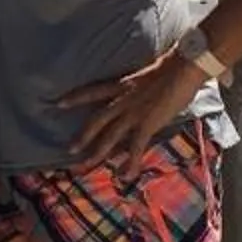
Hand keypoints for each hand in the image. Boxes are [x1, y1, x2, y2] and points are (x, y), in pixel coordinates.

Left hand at [57, 48, 206, 170]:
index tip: (58, 103)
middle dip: (83, 135)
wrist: (183, 67)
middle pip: (97, 120)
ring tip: (86, 165)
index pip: (92, 91)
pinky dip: (130, 163)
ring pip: (110, 136)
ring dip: (97, 152)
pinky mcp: (147, 124)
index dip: (75, 97)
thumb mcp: (147, 74)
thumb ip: (140, 85)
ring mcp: (134, 113)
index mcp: (122, 84)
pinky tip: (125, 175)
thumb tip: (143, 89)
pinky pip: (135, 147)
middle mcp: (123, 100)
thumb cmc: (171, 66)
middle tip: (70, 149)